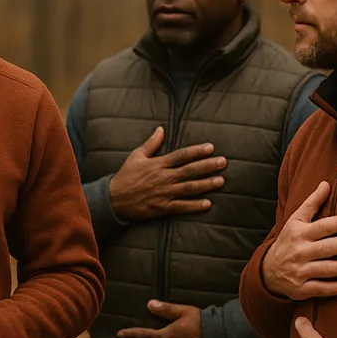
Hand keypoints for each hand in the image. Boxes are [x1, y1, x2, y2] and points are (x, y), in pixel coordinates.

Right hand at [108, 127, 225, 220]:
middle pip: (189, 170)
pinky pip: (181, 207)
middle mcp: (163, 178)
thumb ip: (151, 143)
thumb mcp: (136, 156)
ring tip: (220, 181)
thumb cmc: (125, 176)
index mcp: (158, 164)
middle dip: (207, 166)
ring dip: (206, 184)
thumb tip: (161, 129)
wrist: (113, 199)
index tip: (211, 148)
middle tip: (223, 162)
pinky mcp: (162, 208)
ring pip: (189, 188)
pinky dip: (194, 206)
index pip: (181, 155)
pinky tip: (207, 204)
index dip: (197, 151)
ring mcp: (163, 193)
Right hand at [261, 181, 336, 299]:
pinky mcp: (301, 289)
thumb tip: (326, 183)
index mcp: (298, 233)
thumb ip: (312, 203)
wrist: (268, 271)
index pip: (321, 227)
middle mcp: (298, 252)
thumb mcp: (295, 221)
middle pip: (325, 248)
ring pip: (324, 269)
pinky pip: (320, 289)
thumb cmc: (289, 242)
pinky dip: (335, 289)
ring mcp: (299, 271)